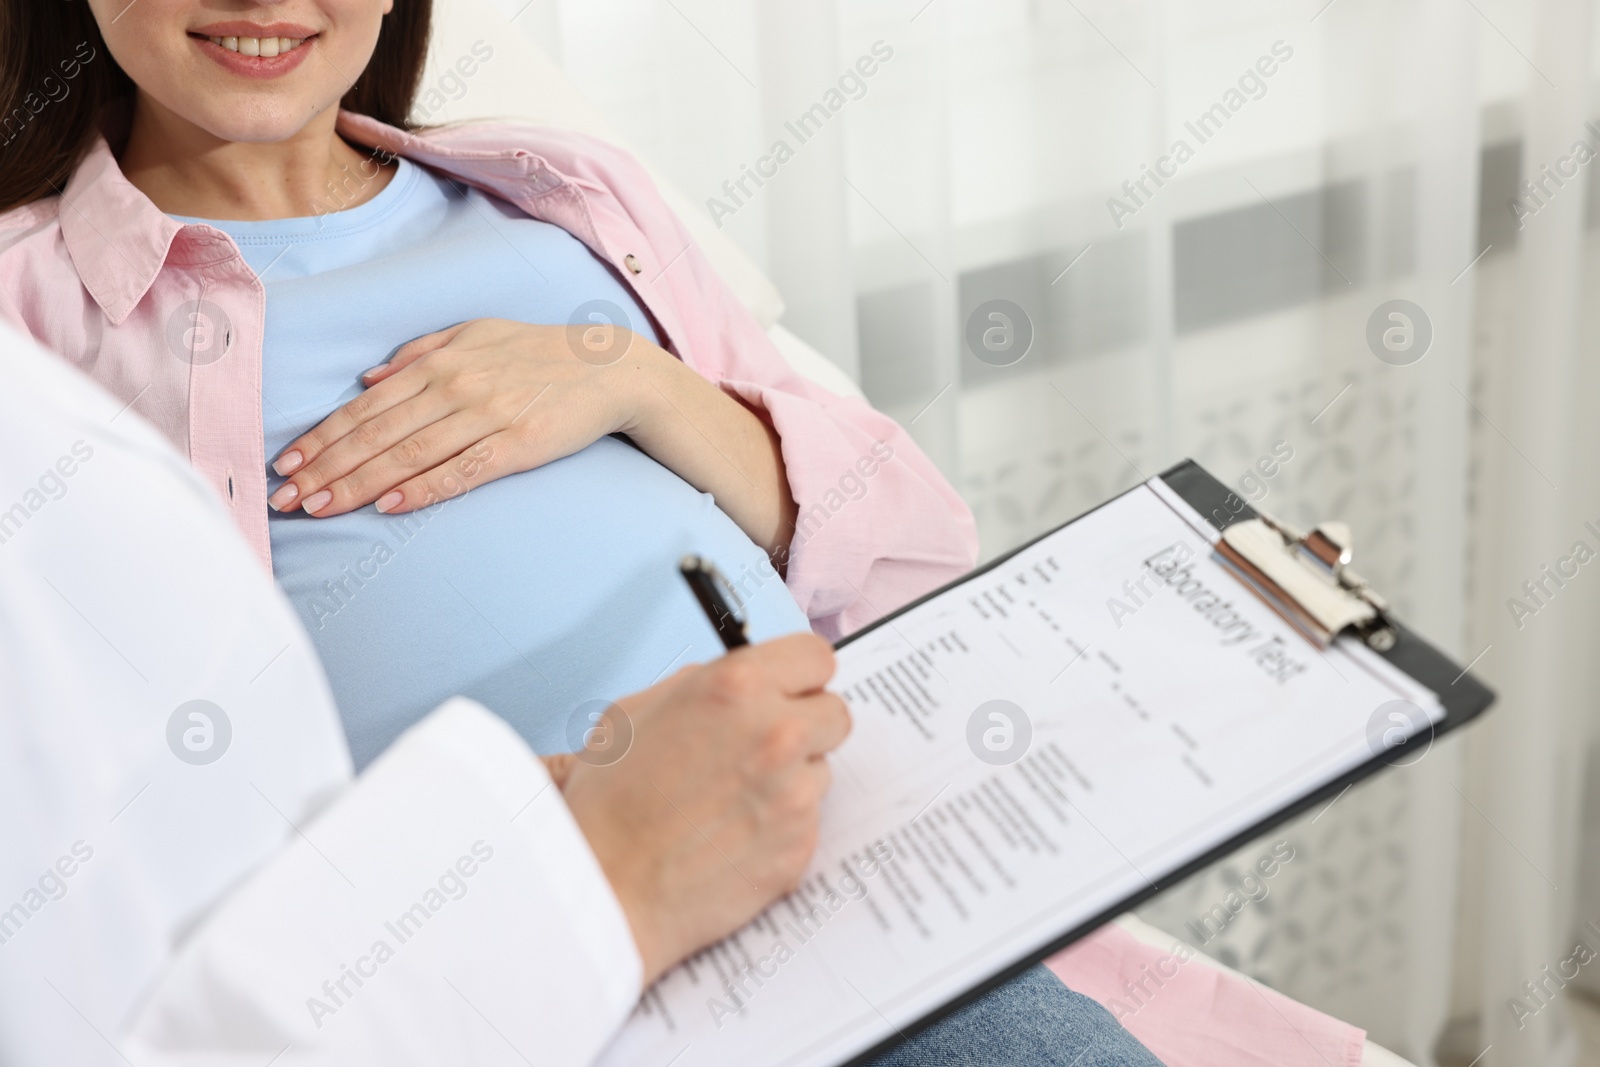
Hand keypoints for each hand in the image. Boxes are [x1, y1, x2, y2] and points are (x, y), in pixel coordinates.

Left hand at [267, 318, 657, 516]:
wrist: (610, 368)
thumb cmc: (540, 352)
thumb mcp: (477, 334)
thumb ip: (421, 355)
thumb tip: (369, 380)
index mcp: (440, 364)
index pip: (366, 408)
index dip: (322, 437)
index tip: (287, 465)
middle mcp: (455, 387)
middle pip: (376, 435)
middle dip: (325, 468)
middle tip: (285, 499)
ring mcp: (486, 417)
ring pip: (408, 455)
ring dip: (358, 483)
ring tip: (320, 508)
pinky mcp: (517, 446)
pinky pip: (461, 472)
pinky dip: (423, 489)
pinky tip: (390, 505)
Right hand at [561, 634, 850, 986]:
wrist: (604, 888)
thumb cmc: (608, 807)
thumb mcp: (635, 712)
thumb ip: (701, 685)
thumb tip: (739, 683)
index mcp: (737, 687)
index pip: (815, 657)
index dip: (799, 675)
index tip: (790, 689)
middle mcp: (777, 734)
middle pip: (834, 714)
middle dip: (805, 726)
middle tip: (763, 747)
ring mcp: (794, 793)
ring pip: (821, 771)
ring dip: (792, 779)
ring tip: (733, 800)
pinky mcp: (800, 846)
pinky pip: (808, 822)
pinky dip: (781, 827)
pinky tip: (734, 835)